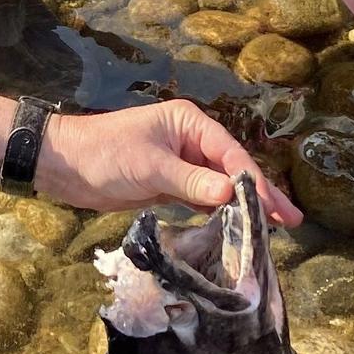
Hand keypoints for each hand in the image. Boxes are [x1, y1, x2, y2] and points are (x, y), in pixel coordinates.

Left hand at [39, 99, 303, 224]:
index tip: (275, 207)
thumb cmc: (103, 155)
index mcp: (189, 123)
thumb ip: (191, 182)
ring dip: (242, 206)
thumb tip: (232, 192)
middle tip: (291, 219)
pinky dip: (219, 212)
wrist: (62, 165)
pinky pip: (201, 199)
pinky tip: (236, 227)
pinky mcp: (168, 185)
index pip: (230, 154)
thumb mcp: (150, 167)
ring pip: (219, 186)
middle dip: (259, 194)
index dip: (254, 181)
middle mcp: (190, 141)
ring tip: (273, 229)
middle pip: (232, 169)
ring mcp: (180, 164)